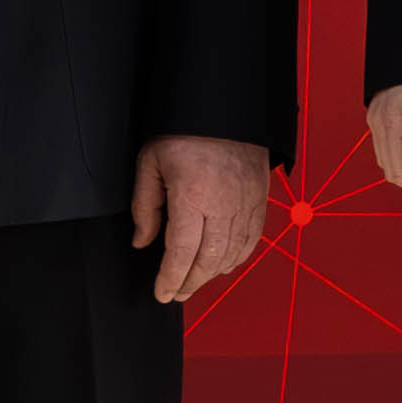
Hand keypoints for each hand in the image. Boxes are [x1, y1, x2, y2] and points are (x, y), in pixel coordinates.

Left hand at [132, 136, 275, 306]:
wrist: (225, 109)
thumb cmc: (185, 132)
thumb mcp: (150, 163)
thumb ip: (144, 206)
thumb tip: (142, 241)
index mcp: (192, 196)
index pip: (182, 252)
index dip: (171, 278)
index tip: (162, 293)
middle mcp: (223, 205)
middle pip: (209, 260)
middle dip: (190, 282)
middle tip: (176, 293)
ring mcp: (245, 204)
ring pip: (232, 254)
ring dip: (212, 274)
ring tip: (194, 280)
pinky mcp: (259, 200)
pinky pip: (252, 240)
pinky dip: (236, 258)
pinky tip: (222, 264)